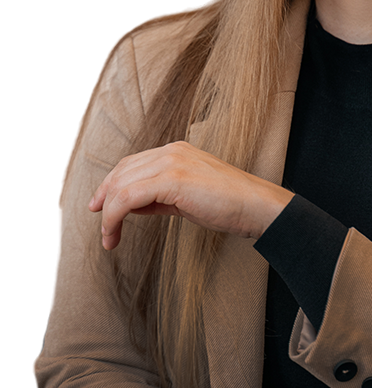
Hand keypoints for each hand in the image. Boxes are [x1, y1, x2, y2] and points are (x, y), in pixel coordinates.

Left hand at [88, 141, 293, 249]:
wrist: (256, 206)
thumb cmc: (230, 205)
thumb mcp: (188, 197)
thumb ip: (160, 196)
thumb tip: (133, 206)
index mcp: (177, 151)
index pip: (133, 163)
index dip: (112, 184)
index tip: (100, 207)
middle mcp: (172, 151)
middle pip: (122, 171)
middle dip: (104, 198)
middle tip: (100, 225)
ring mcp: (172, 162)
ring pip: (121, 184)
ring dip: (108, 213)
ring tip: (108, 237)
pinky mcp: (172, 179)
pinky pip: (128, 197)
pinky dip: (114, 216)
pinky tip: (115, 233)